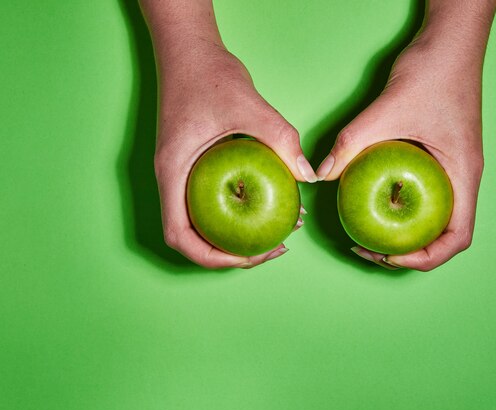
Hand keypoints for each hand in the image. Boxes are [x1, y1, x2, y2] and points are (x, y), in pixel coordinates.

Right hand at [154, 47, 315, 267]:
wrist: (189, 49)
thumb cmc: (208, 73)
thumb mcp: (248, 105)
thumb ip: (280, 139)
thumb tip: (309, 175)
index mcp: (171, 171)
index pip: (179, 234)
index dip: (212, 257)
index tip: (250, 256)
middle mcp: (170, 177)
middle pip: (190, 236)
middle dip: (228, 253)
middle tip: (271, 248)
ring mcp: (179, 172)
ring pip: (198, 221)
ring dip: (230, 235)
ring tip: (272, 233)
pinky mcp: (191, 163)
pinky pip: (206, 201)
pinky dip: (232, 212)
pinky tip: (263, 204)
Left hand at [316, 39, 484, 270]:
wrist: (450, 41)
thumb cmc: (433, 71)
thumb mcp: (388, 110)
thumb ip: (353, 143)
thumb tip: (321, 174)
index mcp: (464, 174)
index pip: (458, 237)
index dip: (426, 258)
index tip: (389, 255)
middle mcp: (464, 177)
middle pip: (447, 235)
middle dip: (413, 253)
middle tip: (372, 250)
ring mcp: (455, 168)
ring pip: (440, 217)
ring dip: (410, 233)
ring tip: (374, 235)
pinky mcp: (443, 156)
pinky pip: (430, 195)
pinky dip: (406, 208)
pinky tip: (377, 200)